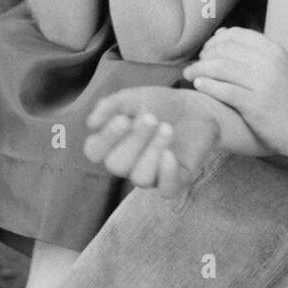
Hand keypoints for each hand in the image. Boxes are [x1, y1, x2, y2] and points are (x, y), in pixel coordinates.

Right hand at [83, 86, 220, 196]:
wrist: (195, 107)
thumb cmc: (159, 103)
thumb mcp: (133, 97)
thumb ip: (111, 106)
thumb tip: (92, 123)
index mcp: (111, 143)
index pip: (94, 151)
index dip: (106, 139)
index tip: (123, 120)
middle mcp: (127, 163)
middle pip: (117, 165)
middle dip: (134, 141)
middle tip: (151, 118)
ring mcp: (150, 174)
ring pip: (140, 178)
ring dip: (152, 151)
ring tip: (167, 128)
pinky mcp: (174, 181)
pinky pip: (166, 190)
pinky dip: (166, 173)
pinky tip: (170, 153)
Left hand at [183, 28, 287, 156]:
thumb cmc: (286, 96)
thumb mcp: (275, 65)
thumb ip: (251, 50)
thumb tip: (220, 33)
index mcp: (273, 50)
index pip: (235, 34)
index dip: (215, 41)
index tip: (206, 51)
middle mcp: (268, 63)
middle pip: (224, 49)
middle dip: (204, 55)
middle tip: (196, 65)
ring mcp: (262, 84)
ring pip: (220, 67)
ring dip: (199, 69)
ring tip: (189, 75)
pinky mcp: (255, 105)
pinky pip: (224, 90)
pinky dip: (207, 85)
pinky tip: (198, 86)